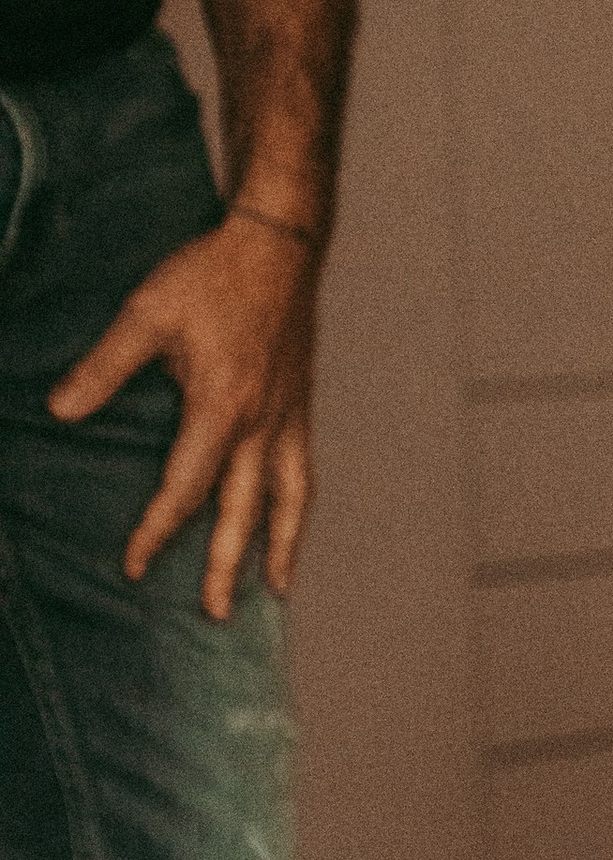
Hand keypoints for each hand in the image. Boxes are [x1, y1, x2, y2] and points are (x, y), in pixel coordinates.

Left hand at [47, 214, 318, 614]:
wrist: (279, 245)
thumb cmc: (211, 275)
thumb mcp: (146, 314)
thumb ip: (104, 367)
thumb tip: (61, 409)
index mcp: (220, 407)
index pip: (185, 488)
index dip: (158, 530)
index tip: (135, 563)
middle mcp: (260, 424)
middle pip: (244, 512)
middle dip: (226, 566)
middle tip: (215, 613)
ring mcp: (287, 419)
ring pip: (289, 500)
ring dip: (281, 548)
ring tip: (275, 590)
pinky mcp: (300, 407)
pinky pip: (304, 473)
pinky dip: (299, 508)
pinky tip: (292, 524)